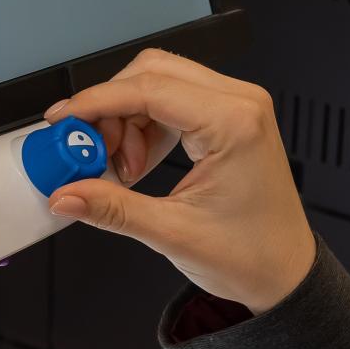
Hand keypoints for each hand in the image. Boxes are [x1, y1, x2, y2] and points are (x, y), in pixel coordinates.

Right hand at [46, 49, 315, 314]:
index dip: (96, 102)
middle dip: (110, 109)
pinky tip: (136, 164)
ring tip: (119, 169)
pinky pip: (173, 103)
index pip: (149, 88)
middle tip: (87, 151)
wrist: (285, 274)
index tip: (63, 122)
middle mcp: (240, 104)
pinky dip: (144, 126)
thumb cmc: (253, 255)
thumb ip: (112, 208)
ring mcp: (236, 108)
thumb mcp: (172, 233)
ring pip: (159, 84)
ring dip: (126, 119)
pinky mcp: (229, 120)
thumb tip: (66, 194)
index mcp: (235, 123)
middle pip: (152, 73)